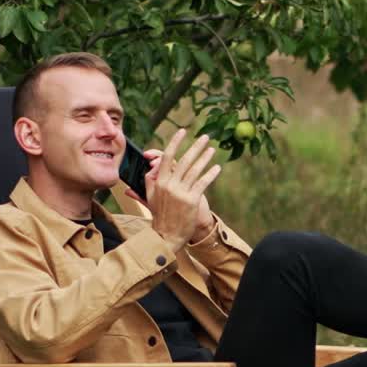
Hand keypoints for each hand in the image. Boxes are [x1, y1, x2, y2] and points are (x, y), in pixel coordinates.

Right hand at [143, 129, 220, 252]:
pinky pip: (202, 183)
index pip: (167, 156)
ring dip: (205, 158)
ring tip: (212, 149)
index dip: (176, 142)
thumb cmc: (160, 216)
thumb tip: (154, 166)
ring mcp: (181, 192)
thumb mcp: (150, 196)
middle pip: (184, 160)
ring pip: (195, 170)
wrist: (166, 235)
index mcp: (159, 181)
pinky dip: (210, 174)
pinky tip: (217, 167)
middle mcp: (170, 184)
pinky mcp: (192, 200)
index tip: (183, 132)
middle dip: (196, 147)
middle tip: (205, 137)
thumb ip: (151, 180)